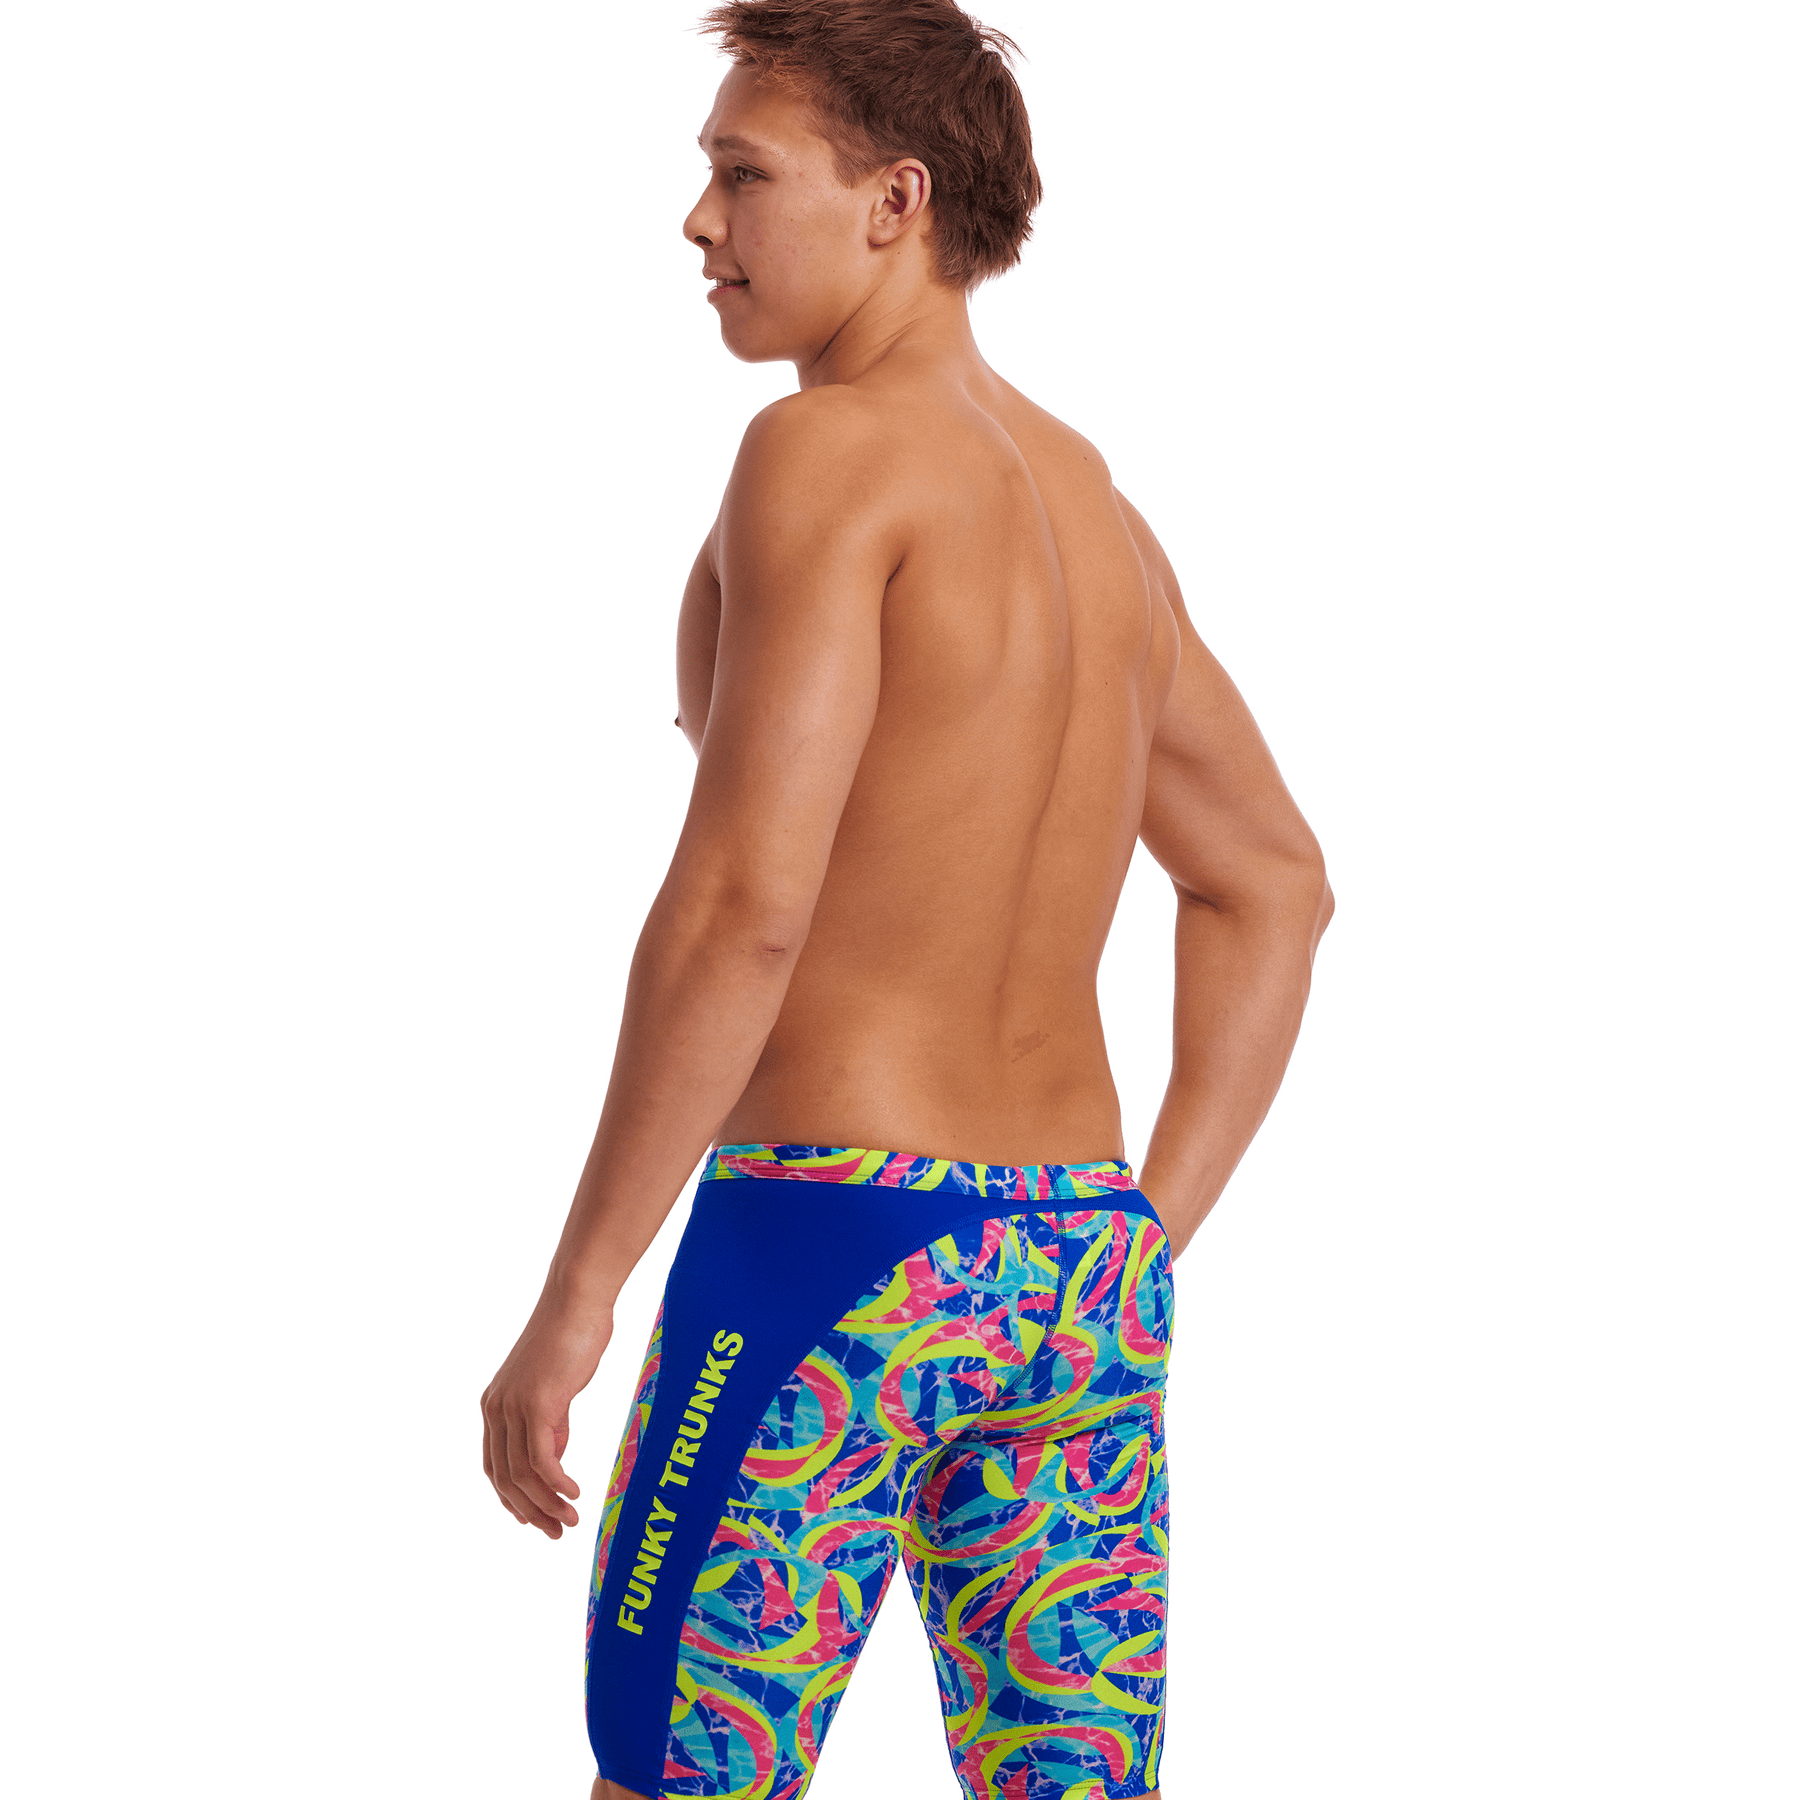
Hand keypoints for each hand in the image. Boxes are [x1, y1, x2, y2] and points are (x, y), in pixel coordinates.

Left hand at [481, 1297, 612, 1538]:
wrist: (577, 1301)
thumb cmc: (573, 1336)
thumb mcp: (555, 1387)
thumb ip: (551, 1422)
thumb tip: (554, 1457)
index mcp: (495, 1405)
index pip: (494, 1466)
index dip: (512, 1499)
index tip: (534, 1520)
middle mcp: (496, 1409)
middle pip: (505, 1478)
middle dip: (530, 1511)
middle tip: (556, 1533)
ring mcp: (513, 1407)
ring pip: (522, 1474)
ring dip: (546, 1504)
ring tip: (569, 1520)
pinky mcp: (537, 1404)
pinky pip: (541, 1459)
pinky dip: (556, 1483)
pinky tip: (573, 1494)